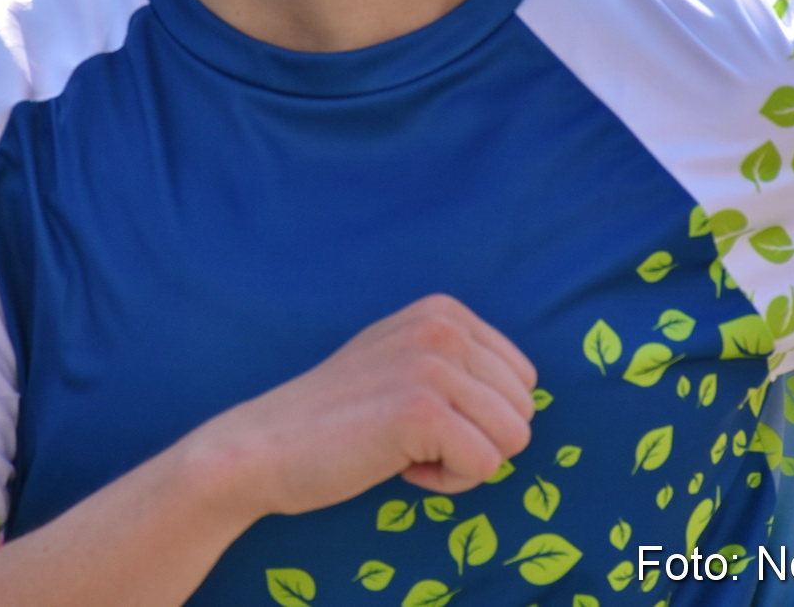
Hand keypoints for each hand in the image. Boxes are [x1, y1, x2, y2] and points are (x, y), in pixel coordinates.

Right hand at [183, 295, 536, 521]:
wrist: (265, 445)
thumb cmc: (338, 418)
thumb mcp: (402, 361)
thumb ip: (458, 363)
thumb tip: (528, 391)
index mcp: (443, 310)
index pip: (522, 379)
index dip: (479, 416)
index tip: (420, 418)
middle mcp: (443, 326)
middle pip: (524, 410)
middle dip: (476, 440)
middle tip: (411, 438)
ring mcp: (433, 365)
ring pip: (512, 439)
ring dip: (463, 462)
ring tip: (405, 449)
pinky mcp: (422, 410)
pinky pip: (484, 467)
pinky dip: (447, 482)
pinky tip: (397, 465)